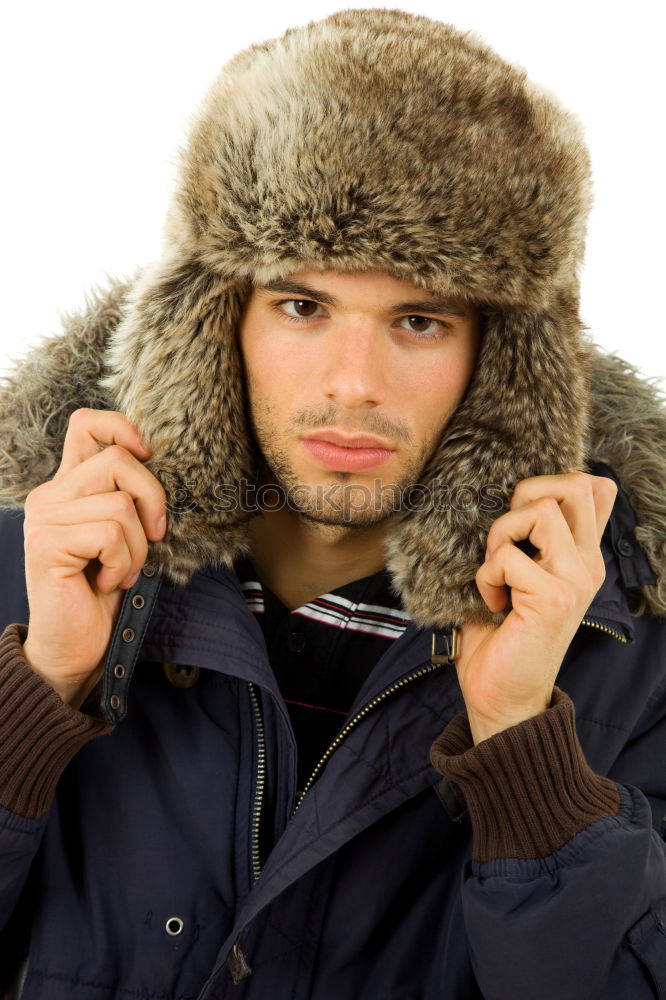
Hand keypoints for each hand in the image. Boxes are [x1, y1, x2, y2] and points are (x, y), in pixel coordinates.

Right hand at [21, 409, 166, 706]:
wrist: (74, 647)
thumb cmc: (104, 592)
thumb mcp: (125, 537)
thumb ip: (129, 499)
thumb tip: (164, 466)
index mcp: (68, 486)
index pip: (86, 424)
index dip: (123, 428)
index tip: (150, 456)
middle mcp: (50, 495)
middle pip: (118, 460)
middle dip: (152, 500)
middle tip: (154, 537)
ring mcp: (45, 518)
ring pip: (120, 504)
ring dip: (138, 546)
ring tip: (122, 571)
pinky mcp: (48, 543)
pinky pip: (111, 534)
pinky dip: (124, 563)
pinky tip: (108, 583)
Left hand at [455, 472, 617, 743]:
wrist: (503, 698)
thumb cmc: (502, 638)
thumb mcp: (519, 580)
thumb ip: (526, 543)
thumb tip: (510, 498)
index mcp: (583, 557)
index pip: (597, 489)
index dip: (556, 481)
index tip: (524, 515)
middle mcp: (587, 565)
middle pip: (575, 484)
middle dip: (527, 494)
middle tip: (508, 537)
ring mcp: (574, 580)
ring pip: (541, 509)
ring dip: (502, 533)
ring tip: (497, 570)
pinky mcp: (552, 598)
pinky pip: (507, 555)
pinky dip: (486, 575)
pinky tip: (492, 603)